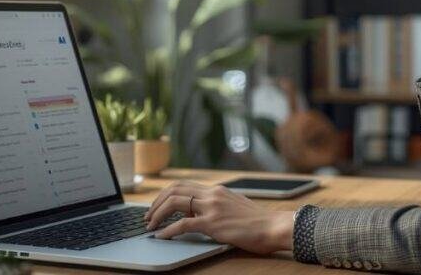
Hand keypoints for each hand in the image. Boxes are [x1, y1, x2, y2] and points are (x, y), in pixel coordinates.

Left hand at [143, 180, 293, 254]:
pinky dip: (168, 231)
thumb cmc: (258, 221)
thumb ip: (216, 206)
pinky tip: (161, 236)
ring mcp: (212, 208)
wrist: (273, 227)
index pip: (183, 185)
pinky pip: (182, 224)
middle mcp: (212, 194)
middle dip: (156, 202)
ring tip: (150, 225)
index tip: (157, 206)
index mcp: (217, 190)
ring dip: (157, 214)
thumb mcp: (235, 206)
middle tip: (147, 216)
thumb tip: (199, 214)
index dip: (165, 194)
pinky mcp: (213, 224)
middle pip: (174, 189)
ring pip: (174, 202)